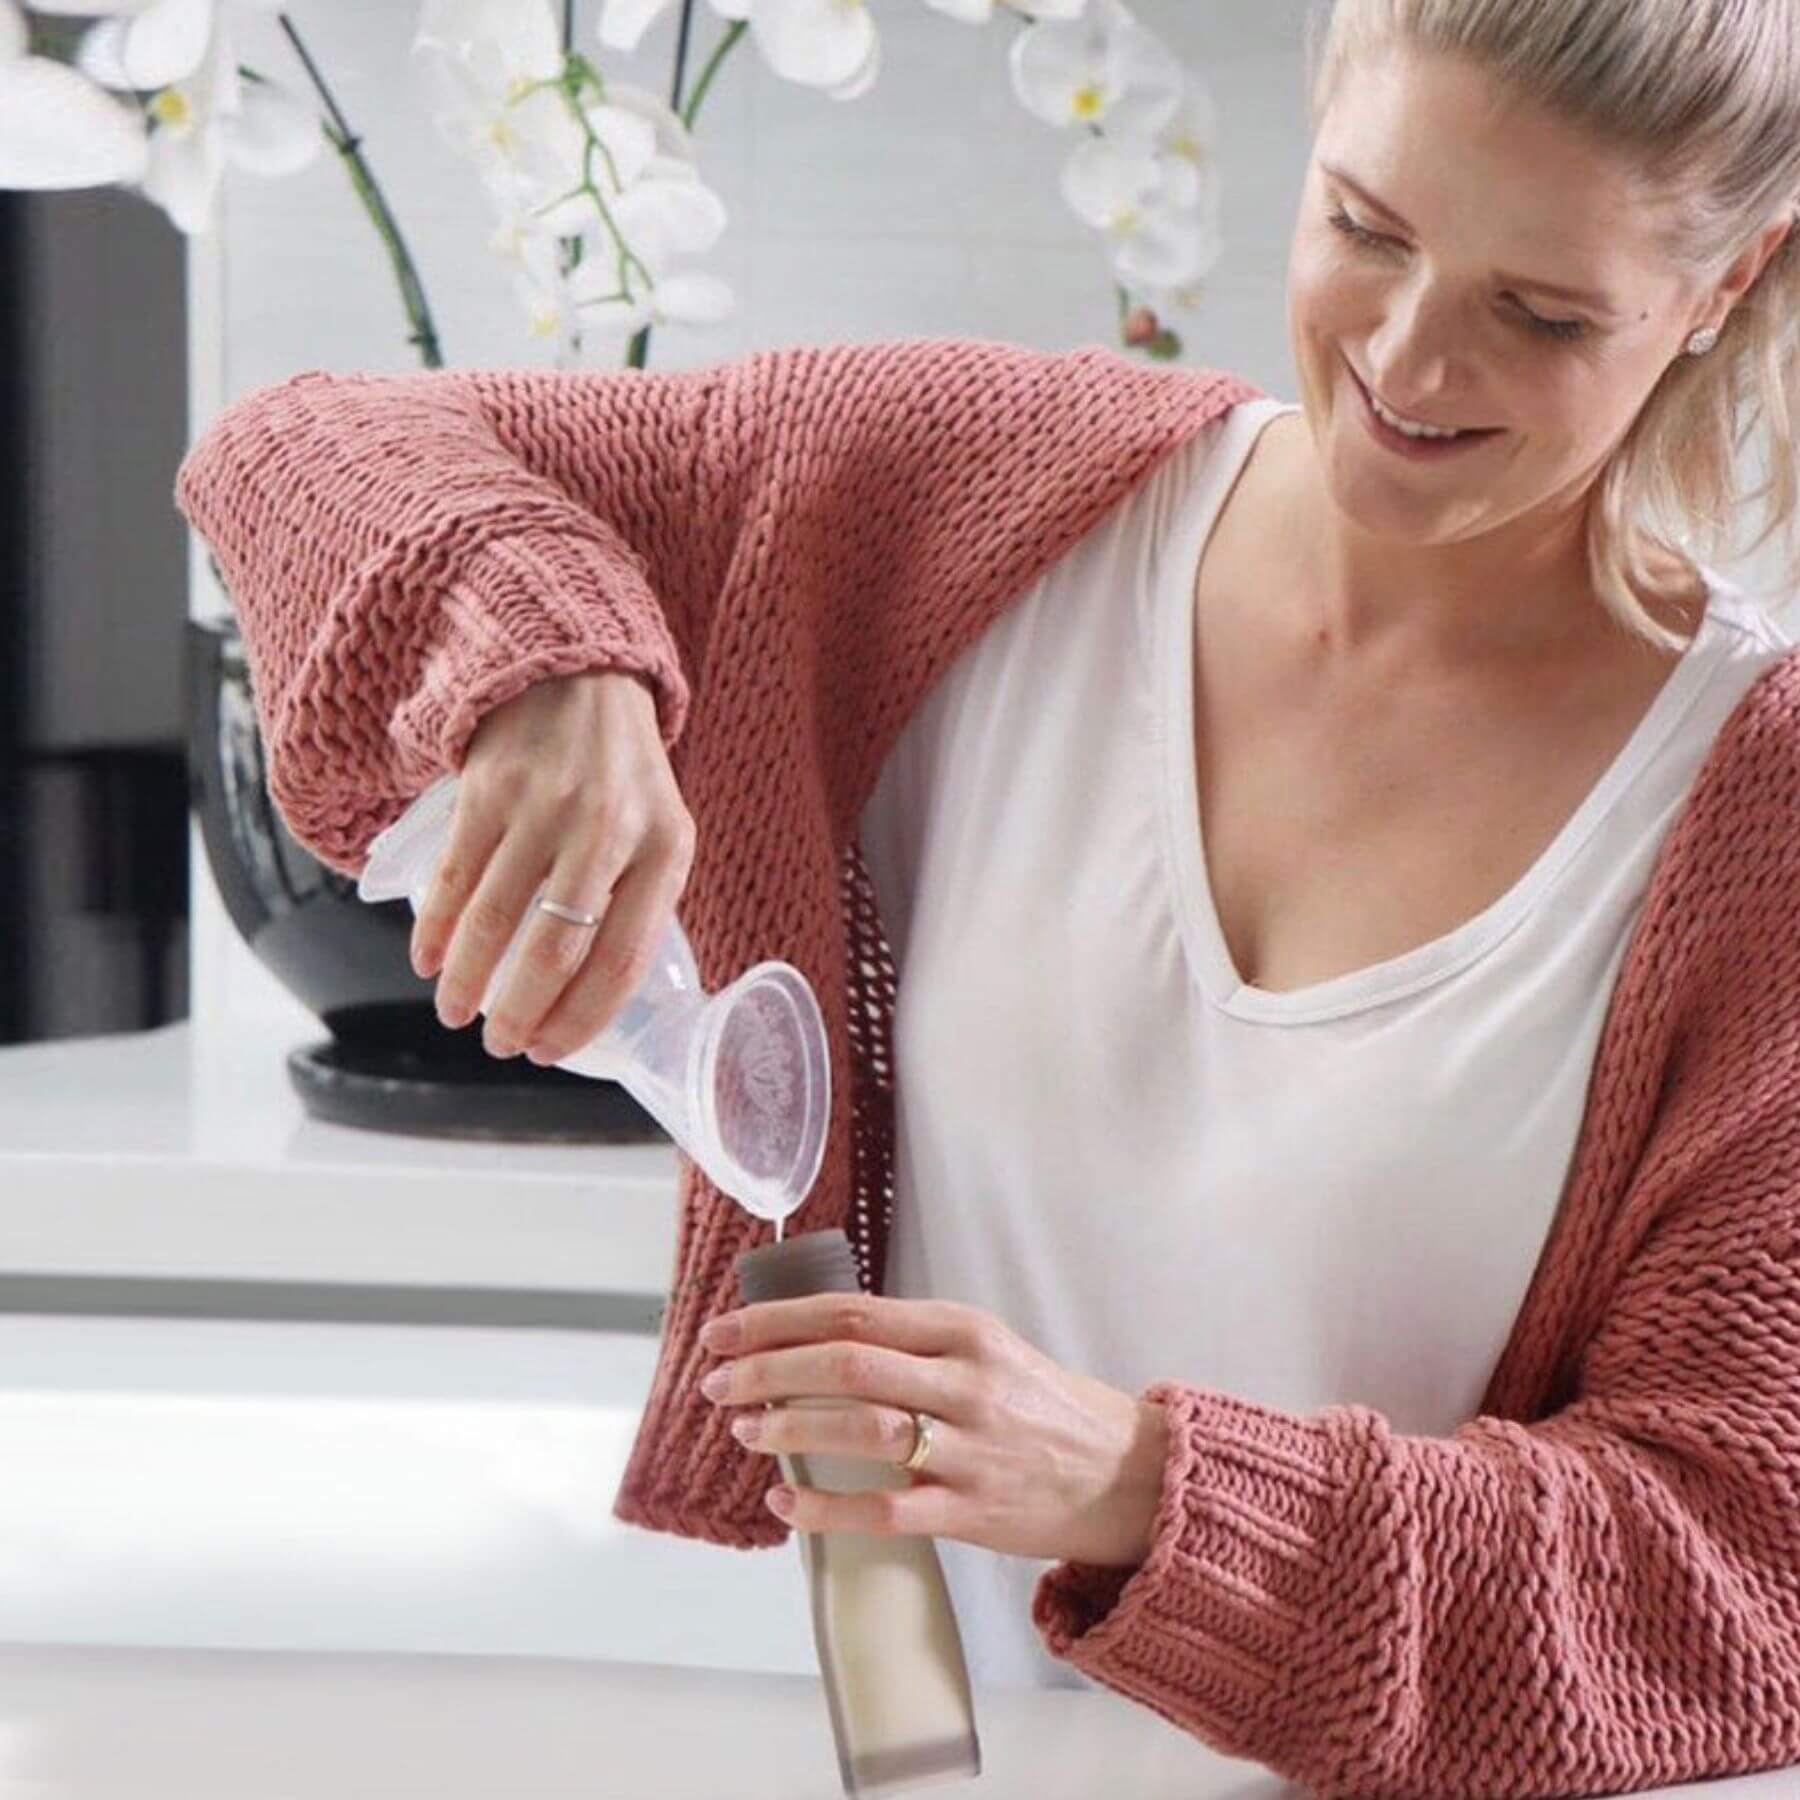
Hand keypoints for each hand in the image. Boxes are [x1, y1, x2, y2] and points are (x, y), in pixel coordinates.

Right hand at [407, 670, 695, 1062]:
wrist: (579, 674)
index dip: (581, 1018)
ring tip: (454, 1014)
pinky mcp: (490, 788)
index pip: (623, 960)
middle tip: (500, 1045)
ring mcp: (545, 807)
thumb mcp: (660, 832)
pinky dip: (434, 929)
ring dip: (467, 982)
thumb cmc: (623, 775)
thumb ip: (638, 903)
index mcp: (665, 850)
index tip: (550, 1052)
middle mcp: (607, 829)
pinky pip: (456, 878)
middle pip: (555, 952)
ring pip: (495, 922)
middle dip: (520, 1014)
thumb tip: (591, 1000)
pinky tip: (426, 960)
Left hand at [698, 1293, 1169, 1567]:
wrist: (1125, 1475)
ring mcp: (969, 1448)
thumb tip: (820, 1336)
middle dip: (767, 1370)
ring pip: (860, 1428)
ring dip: (789, 1429)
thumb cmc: (1042, 1407)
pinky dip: (826, 1507)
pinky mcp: (972, 1511)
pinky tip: (785, 1505)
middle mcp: (966, 1381)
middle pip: (846, 1361)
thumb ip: (915, 1341)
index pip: (852, 1311)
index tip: (725, 1331)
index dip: (777, 1321)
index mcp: (964, 1330)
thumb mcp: (988, 1348)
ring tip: (746, 1430)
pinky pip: (885, 1509)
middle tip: (716, 1382)